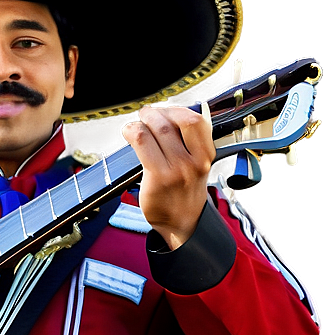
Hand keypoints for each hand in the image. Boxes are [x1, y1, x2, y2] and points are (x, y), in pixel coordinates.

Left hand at [122, 104, 214, 249]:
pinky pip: (142, 143)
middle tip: (146, 115)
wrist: (181, 224)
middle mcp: (195, 161)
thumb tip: (167, 120)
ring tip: (136, 125)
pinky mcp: (158, 177)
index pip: (197, 121)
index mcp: (206, 155)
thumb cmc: (184, 194)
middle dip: (157, 113)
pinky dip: (133, 132)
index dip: (177, 110)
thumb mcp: (198, 167)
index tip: (164, 112)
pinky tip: (129, 134)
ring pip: (159, 129)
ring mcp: (177, 169)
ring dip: (144, 121)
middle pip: (178, 120)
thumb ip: (188, 145)